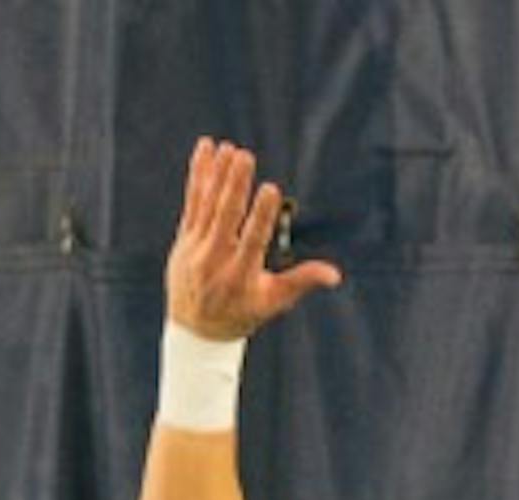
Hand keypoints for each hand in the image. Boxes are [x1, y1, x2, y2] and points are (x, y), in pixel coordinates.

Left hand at [166, 138, 341, 340]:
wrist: (194, 332)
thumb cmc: (241, 314)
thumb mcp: (272, 303)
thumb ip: (301, 282)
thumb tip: (335, 275)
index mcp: (240, 277)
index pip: (252, 241)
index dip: (262, 215)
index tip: (271, 190)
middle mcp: (215, 261)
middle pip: (226, 218)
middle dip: (234, 186)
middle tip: (243, 156)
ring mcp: (196, 249)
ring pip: (208, 206)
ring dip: (217, 175)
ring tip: (228, 148)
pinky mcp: (184, 238)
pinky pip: (192, 201)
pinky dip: (199, 176)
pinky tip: (206, 148)